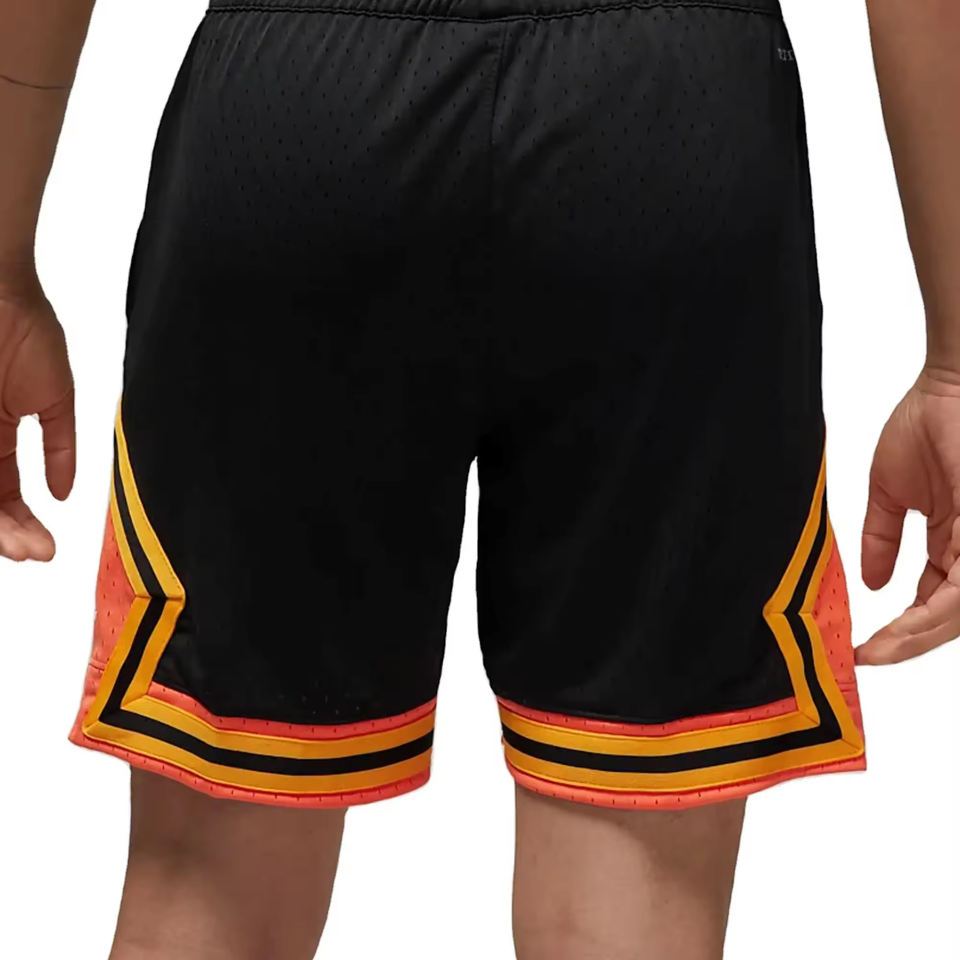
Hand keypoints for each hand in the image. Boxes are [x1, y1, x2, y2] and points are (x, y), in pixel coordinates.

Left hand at [0, 266, 74, 560]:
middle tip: (32, 551)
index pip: (5, 495)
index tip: (46, 547)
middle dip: (9, 534)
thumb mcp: (55, 397)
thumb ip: (61, 447)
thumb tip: (64, 493)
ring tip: (19, 544)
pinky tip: (0, 522)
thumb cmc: (25, 328)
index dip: (23, 525)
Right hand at [858, 367, 959, 663]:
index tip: (865, 642)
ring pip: (958, 613)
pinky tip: (899, 628)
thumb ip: (881, 537)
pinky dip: (930, 616)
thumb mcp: (892, 491)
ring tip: (877, 650)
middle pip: (950, 615)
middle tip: (868, 655)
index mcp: (957, 539)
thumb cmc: (933, 422)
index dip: (903, 625)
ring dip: (916, 638)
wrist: (954, 384)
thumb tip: (870, 582)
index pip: (936, 598)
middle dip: (909, 641)